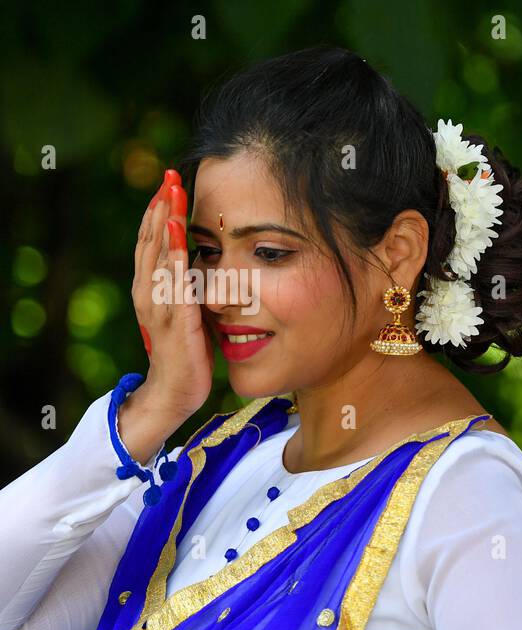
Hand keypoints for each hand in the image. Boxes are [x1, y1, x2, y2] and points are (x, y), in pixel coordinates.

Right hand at [132, 168, 212, 420]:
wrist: (175, 391)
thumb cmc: (186, 350)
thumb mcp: (187, 310)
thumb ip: (188, 285)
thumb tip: (200, 260)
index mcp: (151, 287)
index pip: (152, 241)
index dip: (160, 211)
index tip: (170, 182)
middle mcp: (148, 291)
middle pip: (151, 239)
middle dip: (161, 206)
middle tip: (170, 174)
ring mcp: (158, 305)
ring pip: (157, 254)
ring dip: (164, 221)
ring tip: (172, 192)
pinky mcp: (174, 321)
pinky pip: (173, 282)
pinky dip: (173, 256)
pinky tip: (177, 234)